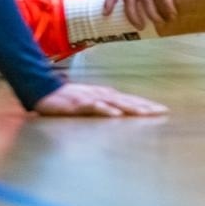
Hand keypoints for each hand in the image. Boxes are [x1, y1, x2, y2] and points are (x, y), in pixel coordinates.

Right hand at [33, 82, 166, 117]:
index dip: (146, 104)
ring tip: (146, 113)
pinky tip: (116, 115)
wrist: (42, 91)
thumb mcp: (88, 102)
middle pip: (127, 100)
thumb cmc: (66, 99)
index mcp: (105, 95)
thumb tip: (120, 111)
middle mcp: (101, 94)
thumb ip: (103, 105)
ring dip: (131, 107)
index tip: (163, 110)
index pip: (130, 100)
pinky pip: (93, 107)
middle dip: (145, 106)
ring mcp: (90, 98)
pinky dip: (105, 110)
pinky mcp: (77, 104)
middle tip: (162, 111)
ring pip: (114, 103)